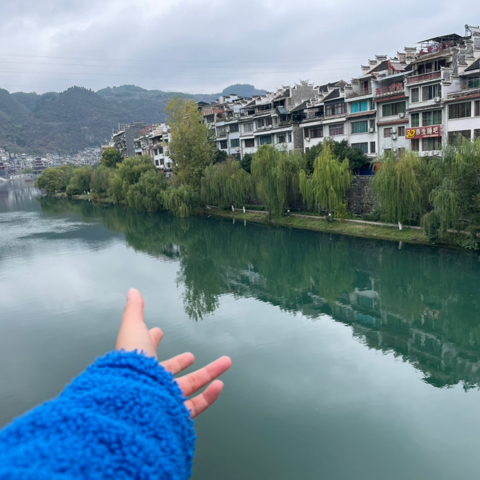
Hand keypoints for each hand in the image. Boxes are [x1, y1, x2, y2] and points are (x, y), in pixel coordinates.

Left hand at [116, 288, 231, 417]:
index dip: (153, 339)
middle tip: (191, 355)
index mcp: (140, 363)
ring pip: (189, 387)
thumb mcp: (132, 329)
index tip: (158, 331)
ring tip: (226, 362)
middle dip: (182, 361)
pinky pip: (195, 406)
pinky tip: (220, 385)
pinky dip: (209, 396)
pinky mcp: (174, 415)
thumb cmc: (130, 362)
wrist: (131, 399)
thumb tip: (132, 290)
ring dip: (209, 374)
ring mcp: (163, 399)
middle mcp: (150, 382)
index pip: (147, 349)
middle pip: (170, 372)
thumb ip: (134, 311)